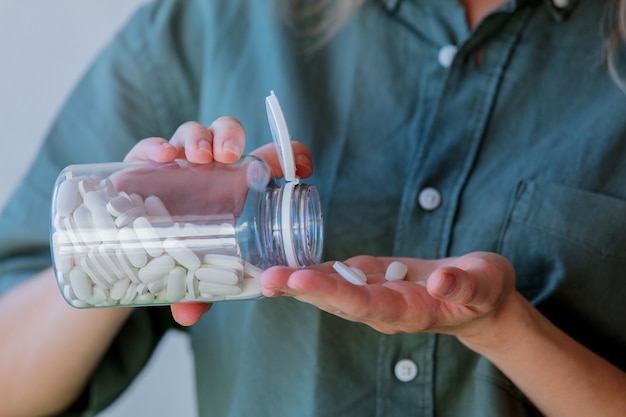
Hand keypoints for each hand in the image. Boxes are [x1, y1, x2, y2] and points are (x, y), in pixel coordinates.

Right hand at [124, 118, 312, 325]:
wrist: (136, 245)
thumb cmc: (181, 253)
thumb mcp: (197, 273)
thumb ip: (198, 292)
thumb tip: (187, 315)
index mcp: (237, 188)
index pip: (270, 159)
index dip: (291, 155)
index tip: (302, 169)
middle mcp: (210, 170)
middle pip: (227, 135)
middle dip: (230, 137)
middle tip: (228, 157)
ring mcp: (178, 165)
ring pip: (194, 134)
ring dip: (198, 139)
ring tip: (199, 158)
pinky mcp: (145, 164)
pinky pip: (152, 146)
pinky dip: (157, 145)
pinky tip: (163, 158)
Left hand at [260, 252, 515, 338]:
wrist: (478, 298)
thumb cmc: (485, 290)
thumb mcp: (487, 283)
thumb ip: (465, 284)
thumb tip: (442, 280)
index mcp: (412, 310)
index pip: (367, 305)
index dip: (334, 292)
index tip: (302, 279)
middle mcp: (386, 308)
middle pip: (339, 301)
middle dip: (302, 289)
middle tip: (267, 278)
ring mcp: (376, 295)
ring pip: (333, 291)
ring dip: (300, 282)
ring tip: (266, 273)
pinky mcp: (372, 280)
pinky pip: (339, 277)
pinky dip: (314, 270)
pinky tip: (288, 262)